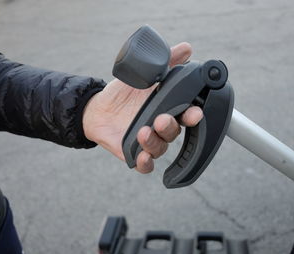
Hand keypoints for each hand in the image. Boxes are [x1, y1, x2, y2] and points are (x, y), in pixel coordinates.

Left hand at [82, 42, 202, 172]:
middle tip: (161, 119)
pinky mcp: (134, 153)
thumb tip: (186, 48)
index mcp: (168, 109)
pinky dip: (146, 163)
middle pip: (174, 132)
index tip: (194, 112)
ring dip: (155, 142)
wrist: (99, 108)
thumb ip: (167, 62)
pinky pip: (145, 165)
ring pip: (160, 148)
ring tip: (143, 131)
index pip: (186, 115)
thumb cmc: (125, 93)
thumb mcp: (145, 74)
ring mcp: (149, 141)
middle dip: (170, 127)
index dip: (193, 115)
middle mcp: (161, 127)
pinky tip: (142, 157)